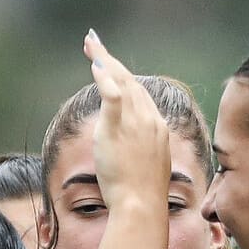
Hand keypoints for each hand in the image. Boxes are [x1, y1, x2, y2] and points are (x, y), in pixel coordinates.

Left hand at [83, 30, 170, 213]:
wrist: (142, 205)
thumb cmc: (144, 195)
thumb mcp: (148, 166)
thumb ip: (140, 150)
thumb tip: (131, 149)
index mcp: (157, 126)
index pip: (139, 94)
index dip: (124, 77)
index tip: (112, 66)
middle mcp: (148, 119)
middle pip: (129, 81)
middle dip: (111, 61)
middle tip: (95, 43)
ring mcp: (135, 123)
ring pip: (120, 82)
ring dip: (104, 61)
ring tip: (91, 45)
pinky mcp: (118, 129)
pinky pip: (111, 97)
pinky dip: (104, 79)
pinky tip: (94, 64)